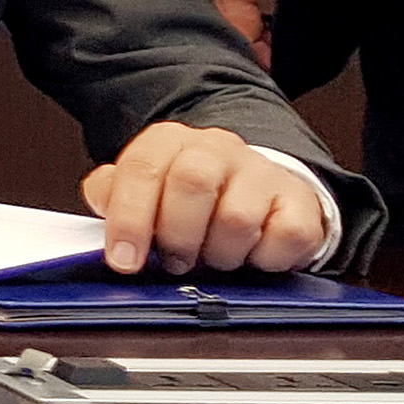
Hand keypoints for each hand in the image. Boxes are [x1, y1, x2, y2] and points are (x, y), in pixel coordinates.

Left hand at [81, 121, 326, 274]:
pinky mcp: (300, 204)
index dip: (129, 218)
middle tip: (175, 261)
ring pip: (236, 219)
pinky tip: (252, 256)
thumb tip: (102, 202)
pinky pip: (283, 239)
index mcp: (170, 142)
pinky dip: (263, 260)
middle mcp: (217, 149)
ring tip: (213, 257)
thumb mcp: (144, 190)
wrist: (260, 189)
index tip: (123, 259)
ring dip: (219, 254)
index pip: (142, 168)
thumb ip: (113, 194)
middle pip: (191, 183)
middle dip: (177, 235)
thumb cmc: (190, 197)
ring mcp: (263, 173)